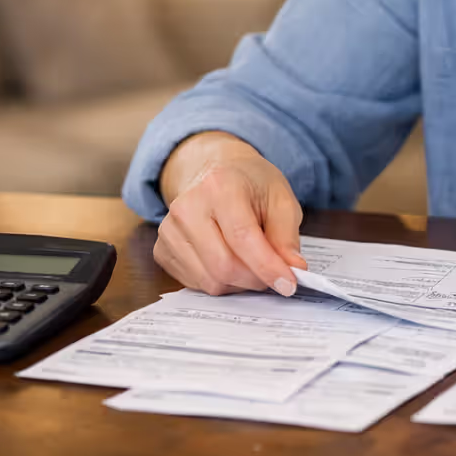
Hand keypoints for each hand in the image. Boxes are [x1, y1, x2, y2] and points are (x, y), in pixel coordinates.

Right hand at [153, 131, 308, 296]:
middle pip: (223, 265)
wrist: (214, 172)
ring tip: (253, 263)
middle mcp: (186, 207)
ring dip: (240, 283)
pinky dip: (221, 282)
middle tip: (276, 275)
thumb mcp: (280, 199)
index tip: (289, 284)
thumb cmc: (250, 185)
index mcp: (219, 186)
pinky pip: (196, 283)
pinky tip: (231, 261)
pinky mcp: (162, 250)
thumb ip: (286, 236)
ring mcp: (169, 230)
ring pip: (210, 280)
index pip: (242, 238)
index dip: (267, 266)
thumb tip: (293, 269)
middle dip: (256, 279)